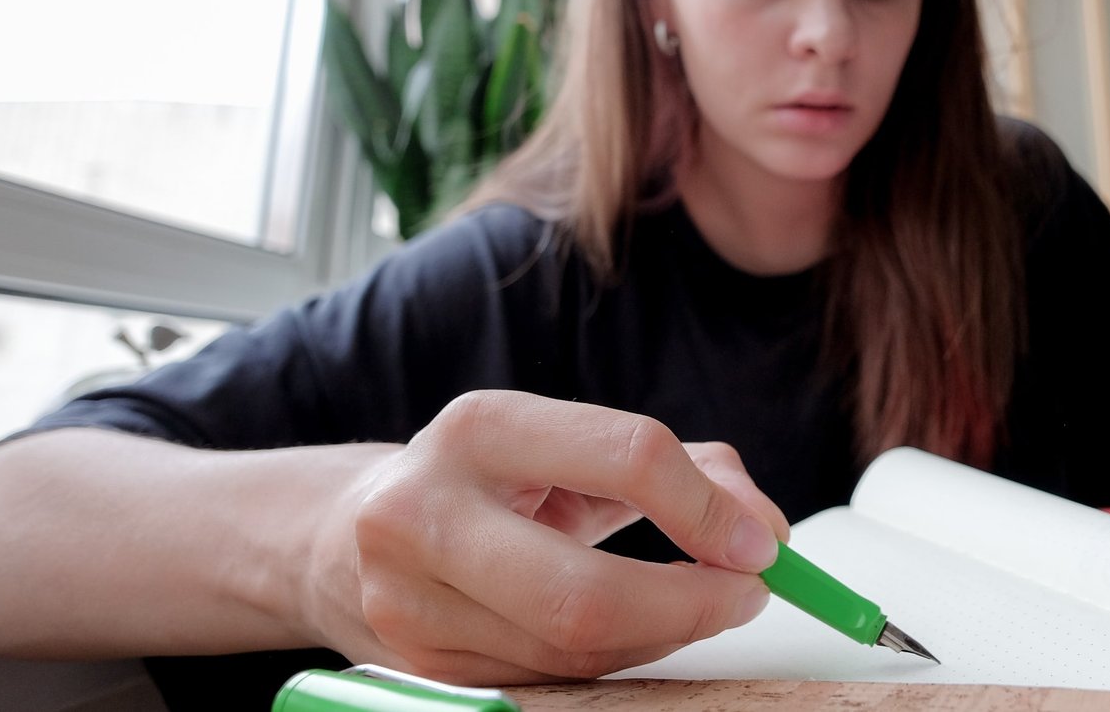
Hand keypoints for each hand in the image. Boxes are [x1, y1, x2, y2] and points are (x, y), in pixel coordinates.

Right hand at [304, 391, 789, 683]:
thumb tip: (764, 533)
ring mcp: (409, 602)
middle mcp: (426, 511)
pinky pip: (547, 682)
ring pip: (572, 652)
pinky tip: (633, 630)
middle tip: (747, 595)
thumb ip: (687, 469)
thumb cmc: (491, 480)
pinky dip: (612, 661)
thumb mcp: (576, 444)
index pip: (627, 457)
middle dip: (692, 606)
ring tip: (694, 605)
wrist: (344, 533)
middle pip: (588, 592)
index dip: (711, 510)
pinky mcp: (416, 670)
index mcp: (481, 427)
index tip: (761, 544)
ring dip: (661, 638)